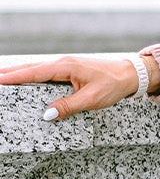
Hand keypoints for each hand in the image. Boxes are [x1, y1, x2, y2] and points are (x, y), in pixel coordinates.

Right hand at [0, 54, 159, 118]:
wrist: (129, 74)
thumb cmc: (113, 84)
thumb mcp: (91, 99)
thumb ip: (68, 106)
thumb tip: (47, 114)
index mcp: (66, 67)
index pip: (34, 72)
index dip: (15, 76)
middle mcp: (62, 63)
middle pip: (31, 68)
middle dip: (11, 72)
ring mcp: (65, 65)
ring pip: (37, 69)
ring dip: (20, 73)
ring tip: (4, 77)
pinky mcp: (69, 70)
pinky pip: (46, 72)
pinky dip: (32, 75)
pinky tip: (26, 79)